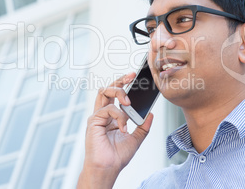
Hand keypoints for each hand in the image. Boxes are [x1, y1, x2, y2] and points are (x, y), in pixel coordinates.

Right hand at [77, 73, 153, 188]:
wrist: (108, 169)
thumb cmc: (117, 157)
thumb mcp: (136, 139)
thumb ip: (143, 127)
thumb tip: (151, 114)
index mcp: (111, 117)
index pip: (115, 95)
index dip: (123, 84)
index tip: (134, 77)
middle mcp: (102, 114)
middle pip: (108, 89)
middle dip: (120, 80)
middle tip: (131, 76)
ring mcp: (97, 116)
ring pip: (104, 92)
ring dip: (118, 92)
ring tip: (129, 102)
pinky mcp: (94, 121)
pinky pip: (108, 109)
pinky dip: (119, 117)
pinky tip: (123, 128)